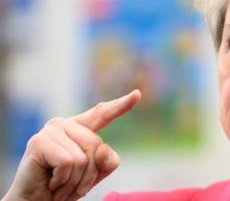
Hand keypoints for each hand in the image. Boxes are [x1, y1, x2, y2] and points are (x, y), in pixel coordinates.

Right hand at [2, 90, 141, 200]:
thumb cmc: (64, 186)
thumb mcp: (94, 174)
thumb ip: (106, 161)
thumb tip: (103, 149)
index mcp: (79, 128)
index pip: (102, 114)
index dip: (121, 105)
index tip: (137, 94)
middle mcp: (64, 124)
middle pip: (97, 146)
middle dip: (88, 173)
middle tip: (70, 183)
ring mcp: (51, 130)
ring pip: (83, 158)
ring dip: (75, 180)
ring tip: (59, 184)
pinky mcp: (39, 142)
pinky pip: (69, 163)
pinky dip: (63, 180)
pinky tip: (51, 181)